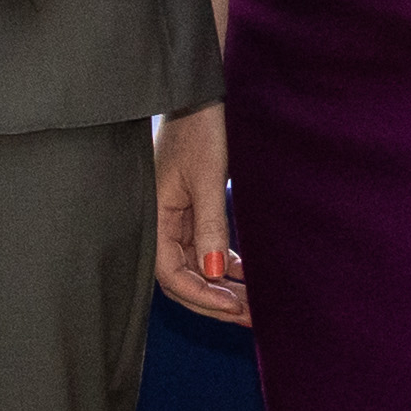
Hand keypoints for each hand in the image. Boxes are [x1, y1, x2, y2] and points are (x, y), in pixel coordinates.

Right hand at [152, 106, 249, 325]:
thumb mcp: (208, 179)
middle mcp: (161, 223)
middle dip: (215, 301)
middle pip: (183, 279)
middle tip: (251, 317)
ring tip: (255, 303)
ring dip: (222, 286)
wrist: (200, 94)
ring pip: (196, 267)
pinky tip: (246, 275)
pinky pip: (203, 249)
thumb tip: (215, 274)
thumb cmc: (200, 129)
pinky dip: (223, 265)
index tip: (235, 306)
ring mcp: (175, 218)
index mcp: (155, 217)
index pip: (172, 276)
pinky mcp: (189, 210)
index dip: (203, 297)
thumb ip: (210, 227)